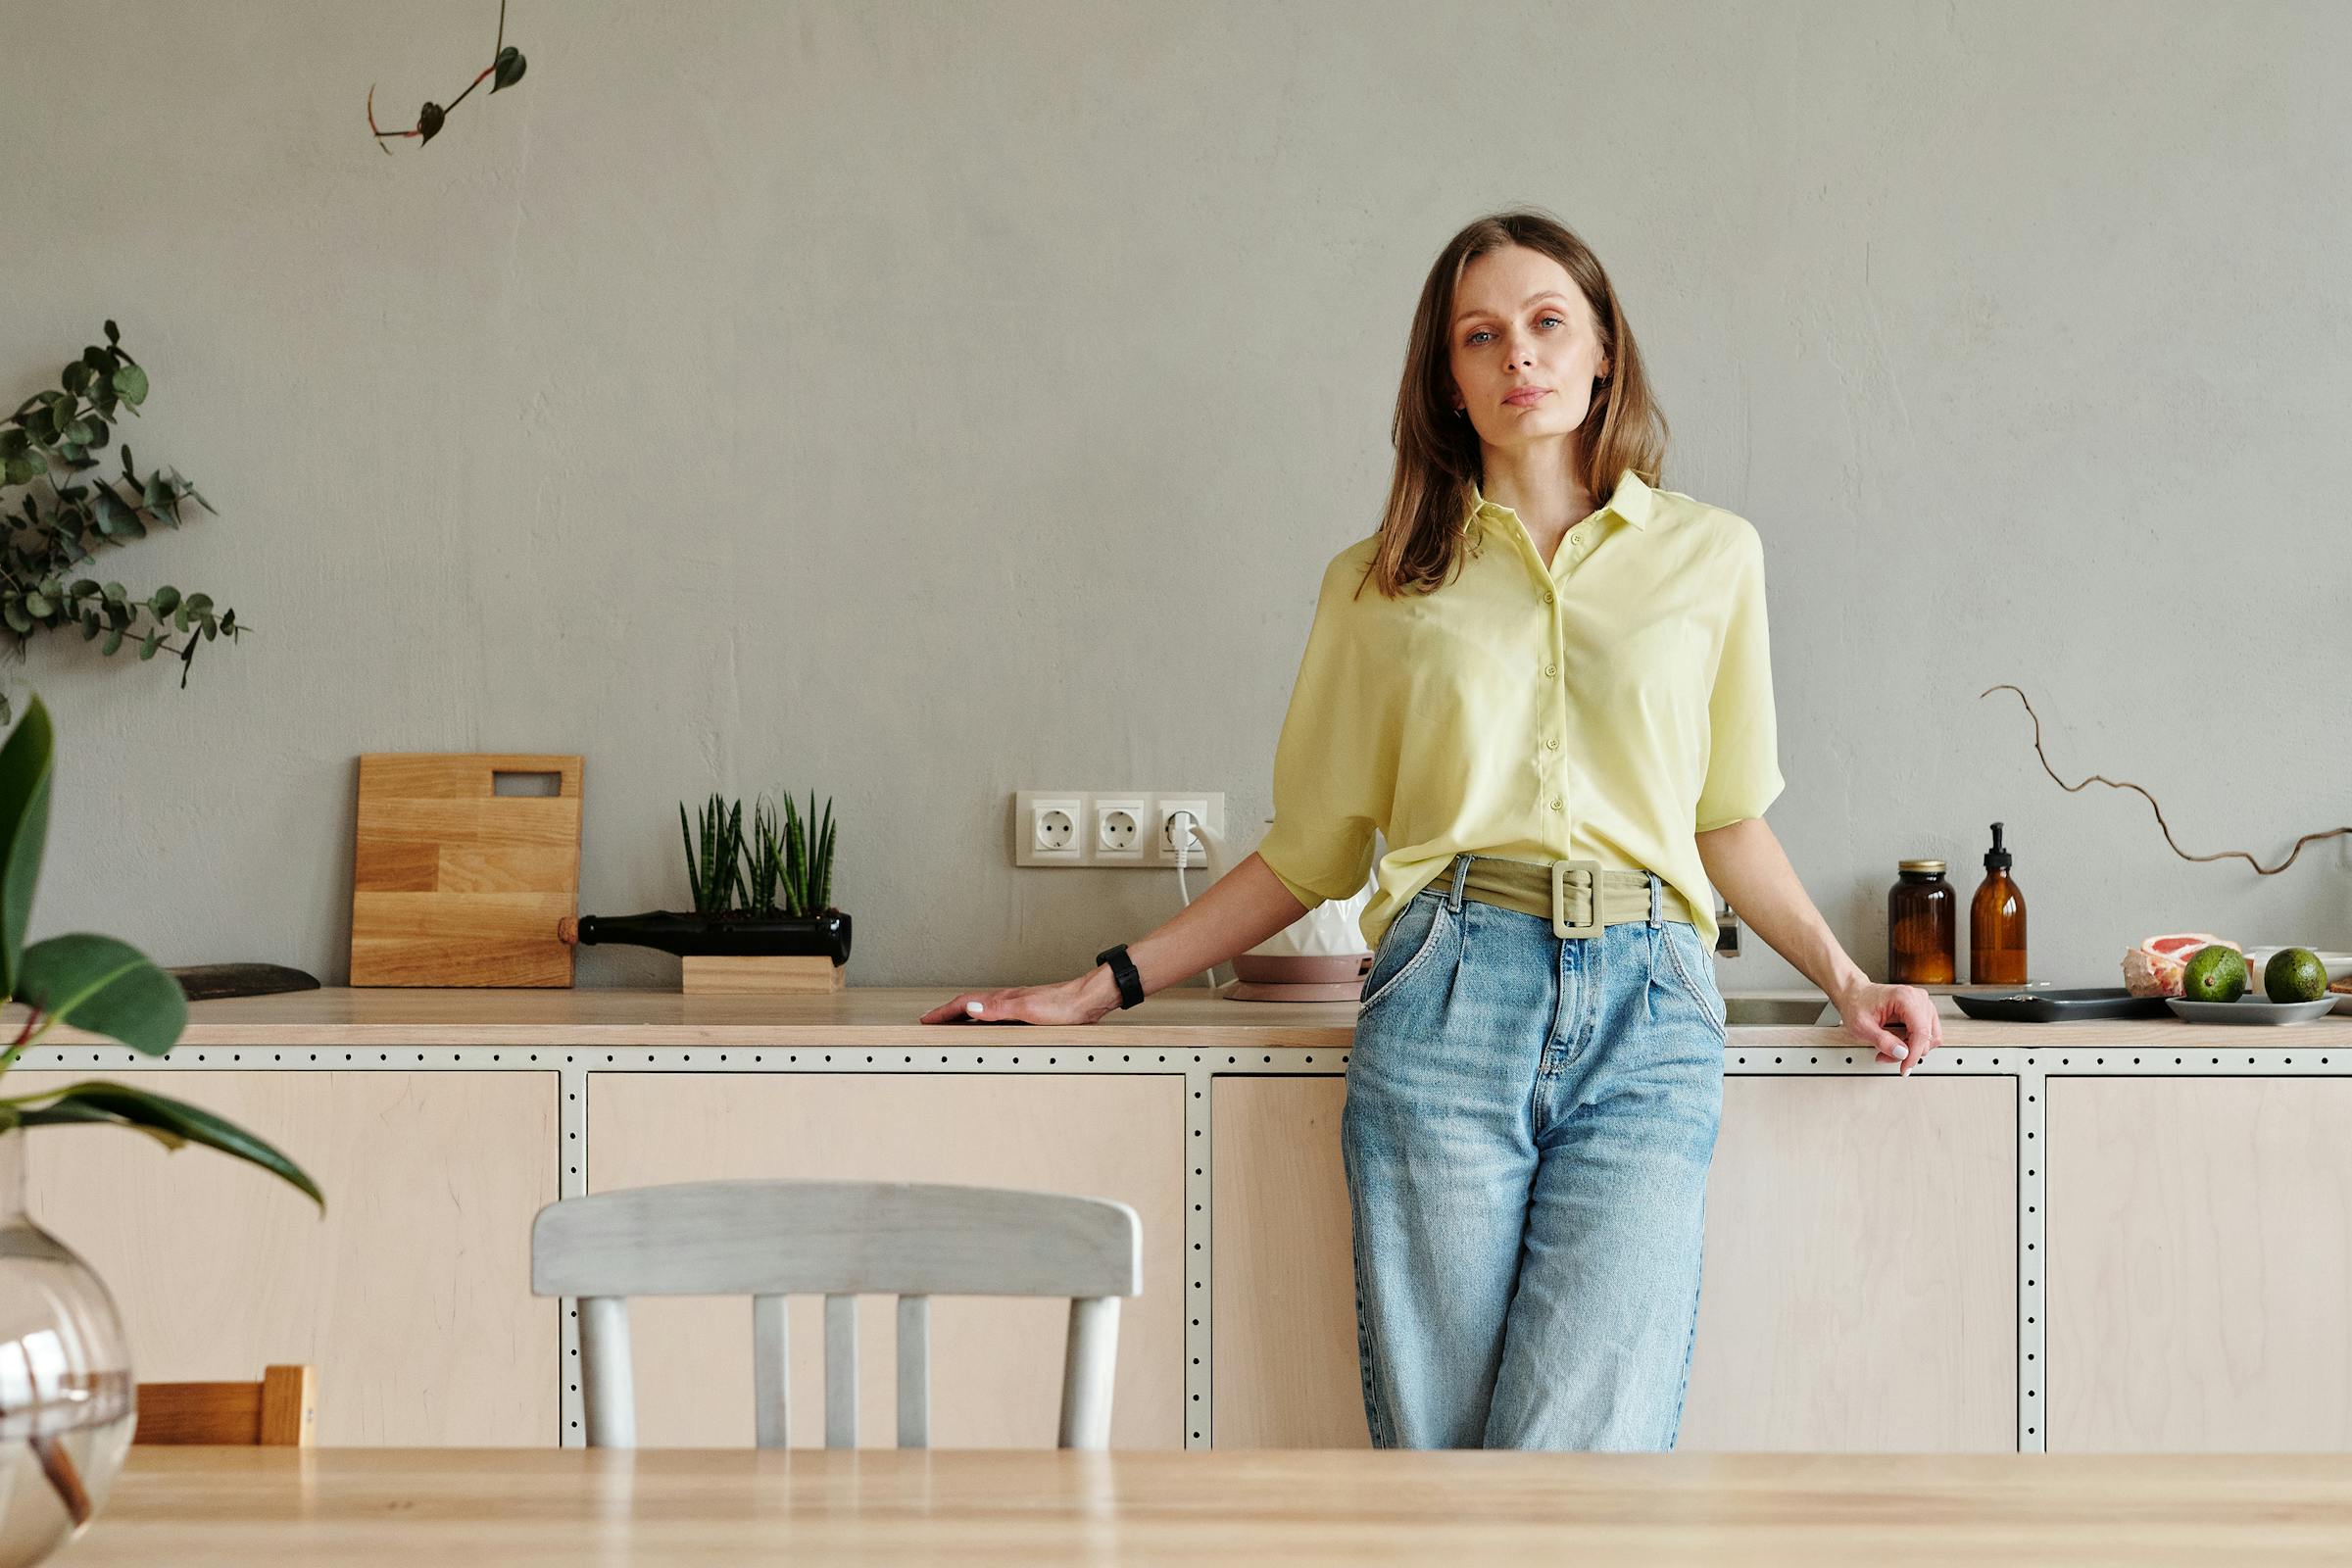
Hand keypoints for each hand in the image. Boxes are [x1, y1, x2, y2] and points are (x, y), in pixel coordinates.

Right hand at [918, 972, 1111, 1026]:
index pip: (965, 1003)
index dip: (944, 1012)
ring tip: (952, 1024)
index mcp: (1004, 999)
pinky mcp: (1030, 1012)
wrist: (1090, 999)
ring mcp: (1018, 1005)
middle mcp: (1008, 1000)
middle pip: (970, 1005)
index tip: (926, 1019)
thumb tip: (969, 1006)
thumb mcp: (1029, 1010)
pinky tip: (990, 1027)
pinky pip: (997, 1016)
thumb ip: (999, 1008)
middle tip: (931, 1022)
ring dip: (964, 1016)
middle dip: (948, 1013)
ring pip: (983, 1010)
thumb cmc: (1065, 1005)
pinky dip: (984, 1020)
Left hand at [1833, 981, 1941, 1074]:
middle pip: (1926, 1036)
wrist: (1854, 994)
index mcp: (1905, 997)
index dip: (1914, 1054)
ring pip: (1929, 1038)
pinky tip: (1898, 1044)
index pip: (1921, 1032)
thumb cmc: (1856, 1004)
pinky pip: (1927, 1035)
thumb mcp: (1862, 1026)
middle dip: (1907, 1052)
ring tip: (1889, 1049)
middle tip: (1885, 1055)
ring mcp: (1923, 1004)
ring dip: (1911, 1049)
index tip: (1905, 1067)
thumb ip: (1882, 1041)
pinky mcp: (1923, 1012)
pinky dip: (1914, 1044)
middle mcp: (1918, 998)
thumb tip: (1902, 1053)